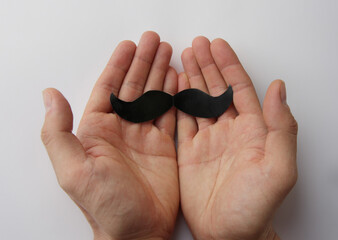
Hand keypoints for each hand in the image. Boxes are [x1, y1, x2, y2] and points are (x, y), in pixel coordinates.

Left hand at [41, 32, 178, 239]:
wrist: (137, 231)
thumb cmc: (105, 205)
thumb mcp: (73, 170)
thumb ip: (58, 132)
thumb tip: (50, 94)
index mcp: (97, 130)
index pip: (109, 88)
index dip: (119, 65)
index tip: (129, 45)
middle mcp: (121, 129)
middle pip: (133, 87)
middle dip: (143, 62)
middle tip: (154, 40)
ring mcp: (144, 136)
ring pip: (152, 96)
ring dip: (159, 73)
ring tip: (167, 52)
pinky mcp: (164, 146)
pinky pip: (169, 114)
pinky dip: (174, 96)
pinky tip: (177, 79)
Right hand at [177, 37, 297, 239]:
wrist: (228, 234)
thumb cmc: (255, 207)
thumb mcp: (278, 168)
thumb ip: (281, 127)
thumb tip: (278, 87)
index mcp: (253, 130)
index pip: (239, 88)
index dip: (229, 65)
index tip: (217, 46)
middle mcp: (230, 131)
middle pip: (217, 89)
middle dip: (208, 65)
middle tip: (196, 45)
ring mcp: (209, 141)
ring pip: (199, 101)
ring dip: (193, 78)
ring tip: (184, 57)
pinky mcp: (190, 152)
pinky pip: (184, 121)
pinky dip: (179, 102)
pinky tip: (177, 87)